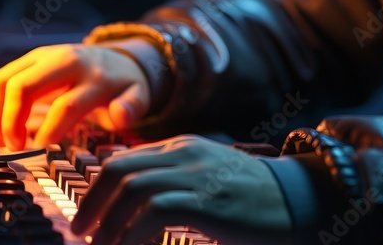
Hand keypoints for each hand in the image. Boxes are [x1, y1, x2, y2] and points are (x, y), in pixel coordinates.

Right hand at [0, 43, 151, 149]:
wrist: (115, 58)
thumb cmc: (122, 86)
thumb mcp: (138, 96)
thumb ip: (132, 107)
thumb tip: (119, 114)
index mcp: (93, 75)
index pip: (65, 104)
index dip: (50, 130)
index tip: (42, 149)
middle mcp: (64, 61)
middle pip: (23, 86)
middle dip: (11, 120)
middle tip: (14, 147)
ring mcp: (42, 57)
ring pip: (3, 81)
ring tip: (2, 141)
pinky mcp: (28, 60)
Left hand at [70, 134, 292, 244]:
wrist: (300, 198)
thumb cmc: (255, 198)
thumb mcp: (211, 181)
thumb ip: (177, 185)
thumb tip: (138, 212)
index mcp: (184, 148)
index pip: (125, 159)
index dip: (98, 188)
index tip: (88, 216)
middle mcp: (186, 155)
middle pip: (120, 169)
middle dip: (92, 202)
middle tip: (82, 232)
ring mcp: (198, 175)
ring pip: (132, 188)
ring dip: (108, 221)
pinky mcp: (208, 200)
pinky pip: (156, 211)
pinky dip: (134, 232)